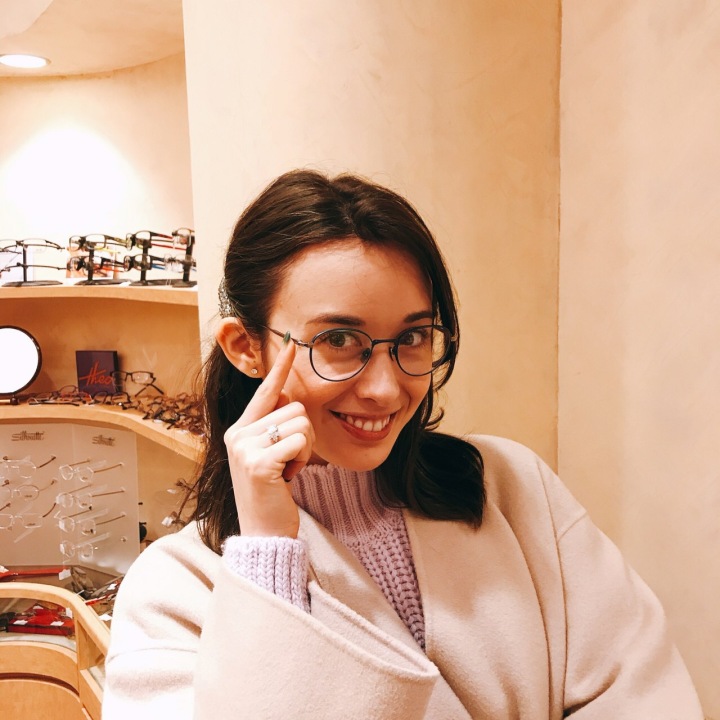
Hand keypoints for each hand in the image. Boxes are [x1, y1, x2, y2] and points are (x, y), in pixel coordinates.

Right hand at [223, 340, 313, 537]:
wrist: (263, 533)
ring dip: (304, 449)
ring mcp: (245, 448)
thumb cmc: (271, 494)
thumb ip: (272, 425)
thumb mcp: (269, 455)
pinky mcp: (259, 462)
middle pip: (295, 407)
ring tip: (286, 471)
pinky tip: (286, 478)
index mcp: (239, 430)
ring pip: (301, 423)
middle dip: (304, 435)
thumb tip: (284, 393)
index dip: (279, 368)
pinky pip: (299, 442)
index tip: (290, 344)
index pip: (264, 391)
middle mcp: (238, 434)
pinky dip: (302, 460)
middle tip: (288, 463)